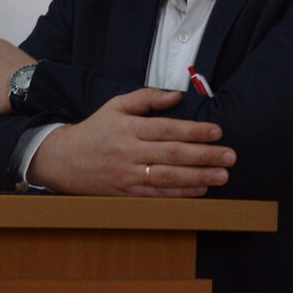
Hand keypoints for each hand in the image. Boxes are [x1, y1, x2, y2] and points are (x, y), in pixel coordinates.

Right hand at [28, 87, 234, 196]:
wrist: (62, 160)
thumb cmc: (95, 130)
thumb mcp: (116, 106)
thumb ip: (147, 98)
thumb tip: (177, 96)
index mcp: (127, 128)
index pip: (167, 129)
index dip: (194, 131)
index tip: (217, 132)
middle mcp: (128, 152)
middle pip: (172, 154)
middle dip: (204, 156)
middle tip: (230, 157)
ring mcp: (126, 176)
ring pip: (168, 178)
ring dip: (198, 177)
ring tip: (222, 176)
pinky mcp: (125, 194)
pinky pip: (157, 196)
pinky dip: (180, 194)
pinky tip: (199, 190)